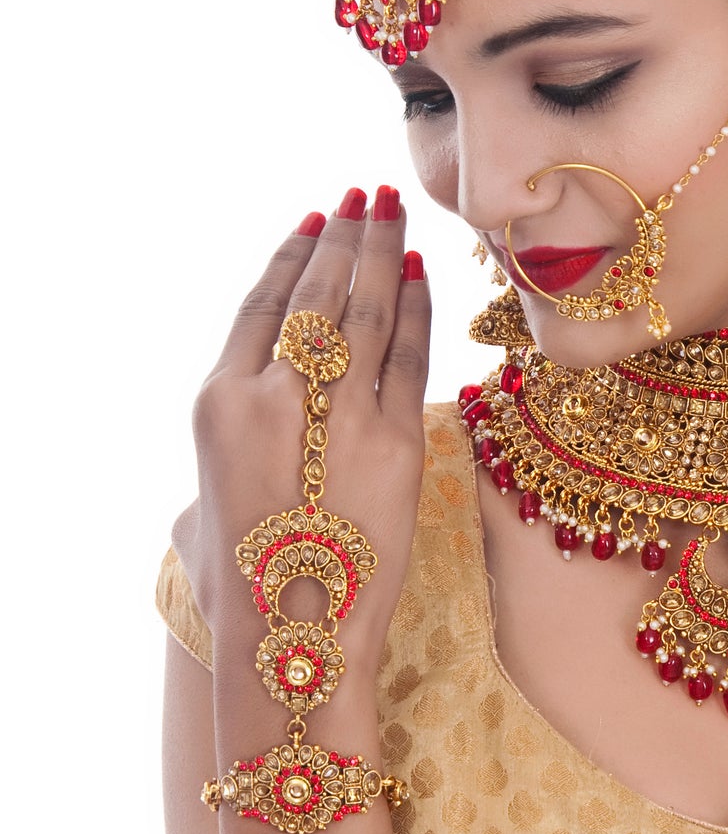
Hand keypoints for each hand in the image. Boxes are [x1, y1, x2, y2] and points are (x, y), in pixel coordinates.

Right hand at [171, 187, 429, 646]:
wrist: (293, 636)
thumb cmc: (241, 583)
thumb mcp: (203, 502)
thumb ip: (231, 446)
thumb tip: (250, 425)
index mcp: (218, 402)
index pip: (261, 305)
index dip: (292, 258)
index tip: (315, 222)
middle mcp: (275, 395)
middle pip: (317, 293)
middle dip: (345, 238)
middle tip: (365, 197)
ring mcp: (338, 413)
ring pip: (366, 311)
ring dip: (382, 254)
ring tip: (393, 215)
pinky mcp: (395, 439)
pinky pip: (409, 355)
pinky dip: (415, 308)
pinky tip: (419, 274)